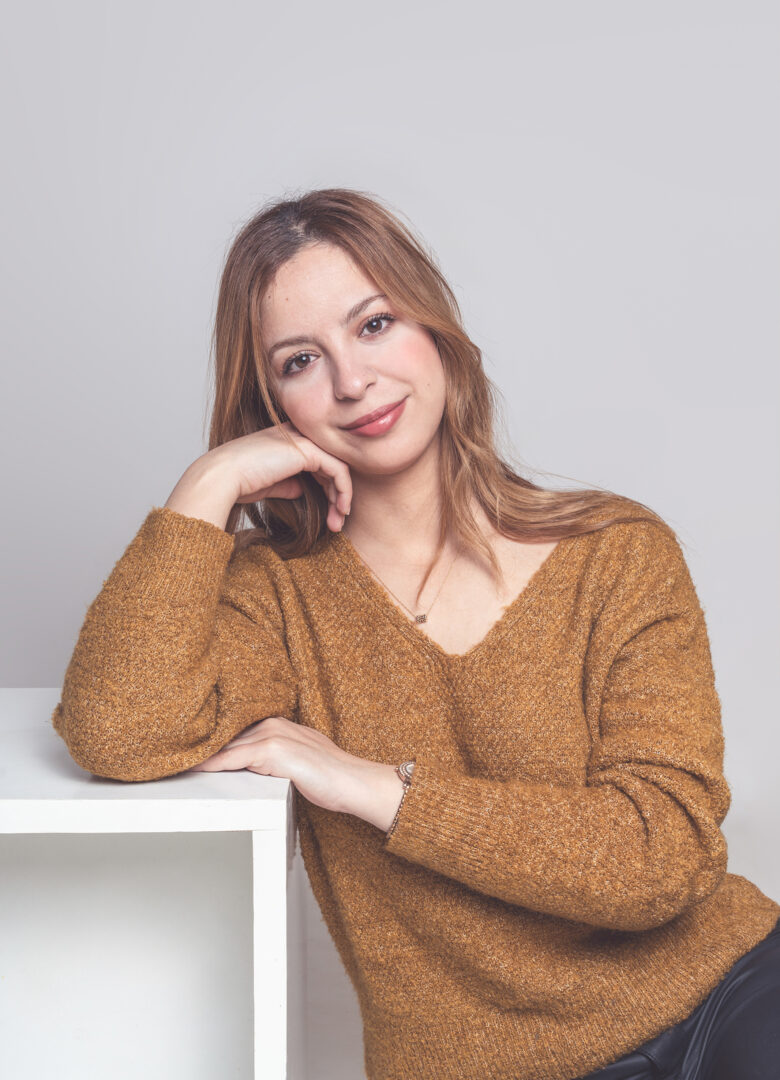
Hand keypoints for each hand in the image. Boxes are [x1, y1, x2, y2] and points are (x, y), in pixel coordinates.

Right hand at [165, 421, 353, 533]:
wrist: (222, 477)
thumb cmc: (238, 483)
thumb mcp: (270, 484)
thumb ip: (288, 483)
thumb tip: (302, 489)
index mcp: (286, 439)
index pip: (319, 460)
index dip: (328, 487)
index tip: (329, 514)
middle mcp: (297, 435)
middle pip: (331, 464)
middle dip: (338, 496)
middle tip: (336, 524)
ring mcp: (303, 439)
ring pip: (339, 467)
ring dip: (342, 498)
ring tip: (337, 524)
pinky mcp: (307, 450)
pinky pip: (338, 470)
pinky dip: (343, 491)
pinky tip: (340, 510)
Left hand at [188, 716, 401, 825]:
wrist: (353, 782)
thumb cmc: (331, 776)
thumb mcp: (298, 759)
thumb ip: (274, 756)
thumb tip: (251, 765)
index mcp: (278, 722)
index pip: (236, 730)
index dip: (214, 739)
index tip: (190, 744)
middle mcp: (272, 723)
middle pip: (227, 735)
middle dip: (202, 744)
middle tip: (173, 751)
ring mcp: (271, 735)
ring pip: (225, 746)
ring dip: (201, 754)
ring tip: (175, 760)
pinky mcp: (270, 751)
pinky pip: (231, 759)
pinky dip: (211, 764)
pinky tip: (195, 768)